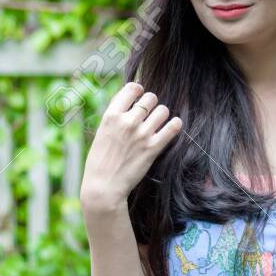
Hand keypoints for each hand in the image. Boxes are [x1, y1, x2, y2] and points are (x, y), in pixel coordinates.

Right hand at [80, 81, 183, 208]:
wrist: (103, 187)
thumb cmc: (100, 160)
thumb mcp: (102, 132)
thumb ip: (115, 115)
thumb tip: (130, 98)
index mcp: (112, 116)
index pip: (133, 88)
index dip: (138, 90)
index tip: (139, 97)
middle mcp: (127, 122)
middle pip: (151, 98)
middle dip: (151, 104)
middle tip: (148, 113)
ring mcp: (142, 135)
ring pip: (163, 110)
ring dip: (162, 115)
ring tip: (157, 122)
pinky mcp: (153, 148)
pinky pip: (173, 128)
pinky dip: (175, 125)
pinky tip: (172, 126)